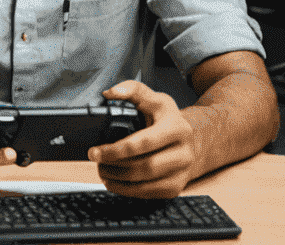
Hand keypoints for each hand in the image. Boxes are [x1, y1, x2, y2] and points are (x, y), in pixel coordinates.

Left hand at [89, 81, 201, 198]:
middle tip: (96, 160)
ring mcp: (183, 172)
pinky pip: (152, 194)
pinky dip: (131, 191)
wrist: (189, 137)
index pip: (144, 142)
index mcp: (176, 127)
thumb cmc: (164, 116)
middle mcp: (184, 152)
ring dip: (121, 181)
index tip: (96, 150)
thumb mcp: (152, 97)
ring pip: (149, 184)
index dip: (118, 149)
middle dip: (116, 166)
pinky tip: (116, 183)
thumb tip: (109, 93)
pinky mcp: (178, 186)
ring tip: (102, 171)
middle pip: (146, 166)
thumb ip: (131, 90)